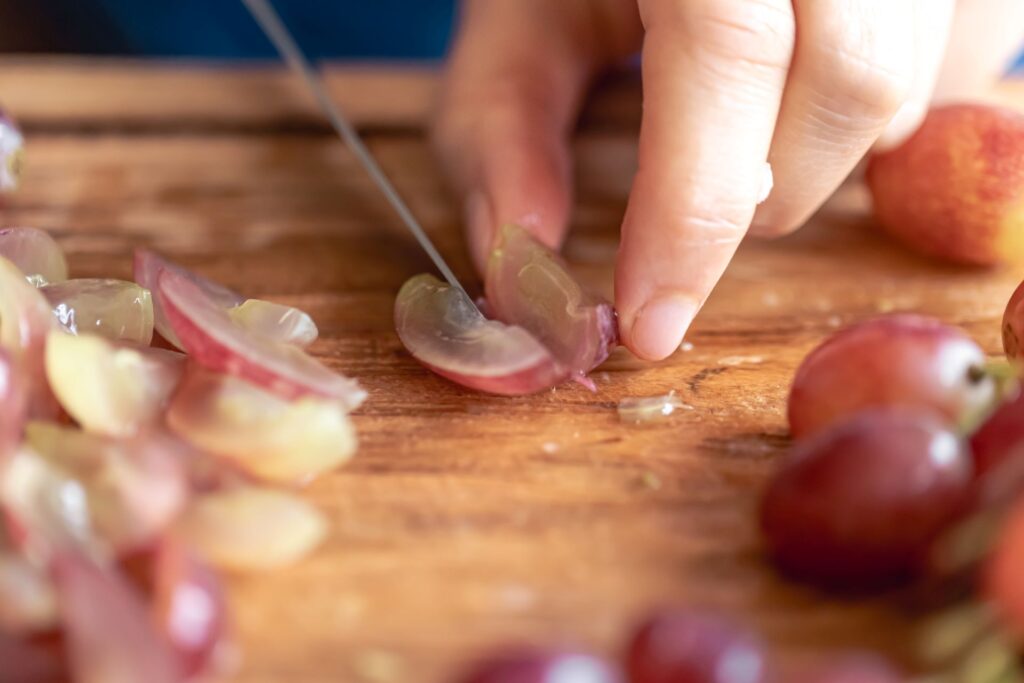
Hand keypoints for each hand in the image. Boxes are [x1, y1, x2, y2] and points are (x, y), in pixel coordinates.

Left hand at [433, 0, 1023, 359]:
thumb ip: (500, 126)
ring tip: (749, 130)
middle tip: (699, 205)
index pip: (727, 53)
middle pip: (850, 76)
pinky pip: (954, 62)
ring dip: (823, 149)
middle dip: (769, 189)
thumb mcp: (517, 13)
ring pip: (910, 76)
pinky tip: (808, 94)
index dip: (691, 210)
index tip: (651, 321)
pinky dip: (878, 112)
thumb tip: (523, 270)